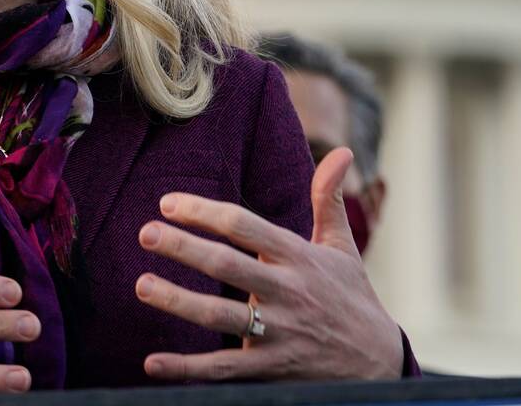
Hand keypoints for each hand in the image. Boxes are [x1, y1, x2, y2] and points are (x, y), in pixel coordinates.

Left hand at [135, 148, 403, 380]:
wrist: (379, 364)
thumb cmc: (351, 296)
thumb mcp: (342, 247)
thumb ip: (329, 199)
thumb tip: (342, 151)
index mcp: (297, 257)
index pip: (244, 226)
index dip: (205, 212)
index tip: (168, 203)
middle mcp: (287, 291)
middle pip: (227, 265)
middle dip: (184, 247)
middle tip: (145, 234)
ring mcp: (279, 332)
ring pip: (219, 315)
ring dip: (177, 301)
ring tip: (142, 285)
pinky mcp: (272, 369)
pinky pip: (223, 368)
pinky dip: (187, 368)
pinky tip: (152, 362)